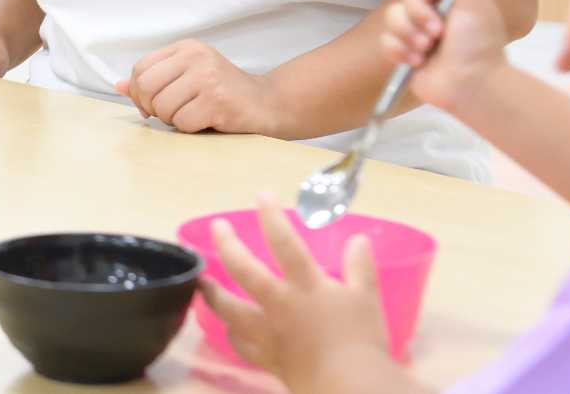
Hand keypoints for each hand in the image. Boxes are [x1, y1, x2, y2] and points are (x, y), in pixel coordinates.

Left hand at [113, 39, 276, 134]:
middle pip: (146, 86)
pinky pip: (183, 123)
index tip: (151, 105)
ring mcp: (207, 77)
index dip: (138, 92)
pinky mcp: (218, 101)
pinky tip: (206, 121)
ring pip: (163, 107)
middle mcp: (196, 57)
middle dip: (152, 108)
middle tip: (171, 114)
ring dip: (173, 120)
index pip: (140, 68)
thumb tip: (118, 86)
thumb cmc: (223, 93)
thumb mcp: (187, 77)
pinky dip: (189, 129)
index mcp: (186, 48)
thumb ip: (154, 80)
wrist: (268, 104)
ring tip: (192, 115)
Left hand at [199, 196, 387, 387]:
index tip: (261, 196)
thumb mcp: (368, 299)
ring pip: (229, 309)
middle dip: (226, 244)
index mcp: (306, 286)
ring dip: (212, 293)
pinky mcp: (266, 358)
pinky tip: (229, 328)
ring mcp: (268, 333)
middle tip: (216, 227)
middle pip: (243, 269)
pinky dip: (232, 334)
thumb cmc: (362, 341)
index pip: (284, 242)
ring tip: (201, 281)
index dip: (270, 217)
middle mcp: (280, 304)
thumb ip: (361, 267)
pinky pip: (241, 344)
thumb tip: (359, 239)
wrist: (350, 388)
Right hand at [379, 0, 507, 114]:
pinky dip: (399, 51)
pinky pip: (385, 42)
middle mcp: (432, 11)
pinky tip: (417, 63)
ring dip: (408, 34)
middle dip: (418, 15)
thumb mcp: (478, 4)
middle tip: (437, 33)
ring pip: (392, 18)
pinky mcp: (404, 53)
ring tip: (426, 50)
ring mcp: (416, 33)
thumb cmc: (478, 44)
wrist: (471, 86)